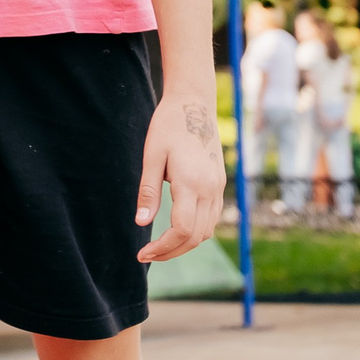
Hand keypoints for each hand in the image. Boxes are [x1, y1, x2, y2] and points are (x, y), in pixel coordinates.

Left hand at [135, 92, 226, 262]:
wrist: (195, 103)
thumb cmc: (168, 126)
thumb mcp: (152, 156)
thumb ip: (148, 191)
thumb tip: (140, 223)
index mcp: (192, 183)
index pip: (182, 230)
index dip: (163, 247)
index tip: (143, 253)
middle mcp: (210, 189)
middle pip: (196, 237)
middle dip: (171, 251)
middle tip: (147, 255)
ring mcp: (218, 188)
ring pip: (207, 231)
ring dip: (185, 244)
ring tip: (159, 246)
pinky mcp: (219, 184)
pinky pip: (212, 218)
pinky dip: (196, 231)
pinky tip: (177, 230)